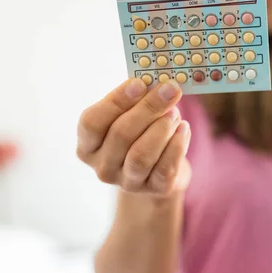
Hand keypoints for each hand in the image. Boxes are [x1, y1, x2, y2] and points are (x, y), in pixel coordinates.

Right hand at [76, 78, 190, 197]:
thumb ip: (137, 99)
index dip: (116, 101)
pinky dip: (177, 146)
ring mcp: (127, 183)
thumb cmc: (141, 134)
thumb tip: (157, 82)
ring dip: (161, 129)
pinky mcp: (154, 190)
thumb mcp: (131, 116)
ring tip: (175, 112)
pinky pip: (165, 168)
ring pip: (141, 155)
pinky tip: (184, 129)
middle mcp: (102, 167)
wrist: (161, 171)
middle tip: (169, 90)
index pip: (92, 122)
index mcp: (88, 145)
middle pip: (121, 135)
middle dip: (148, 109)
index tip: (140, 82)